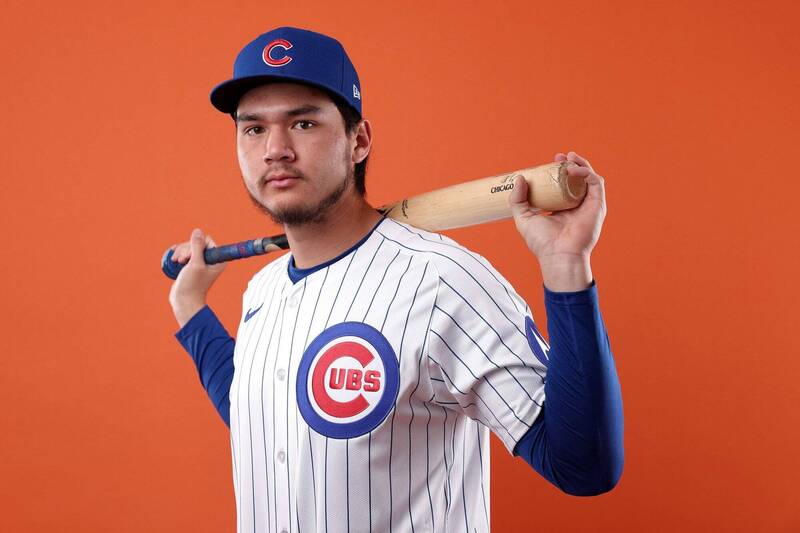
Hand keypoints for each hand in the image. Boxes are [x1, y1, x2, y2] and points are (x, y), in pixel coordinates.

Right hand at [167, 228, 225, 326]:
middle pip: (196, 243)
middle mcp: (211, 260)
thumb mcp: (195, 264)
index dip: (196, 245)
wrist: (184, 301)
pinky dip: (178, 253)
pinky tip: (173, 257)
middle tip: (181, 261)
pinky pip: (185, 253)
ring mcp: (201, 262)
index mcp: (218, 260)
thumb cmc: (192, 285)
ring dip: (181, 252)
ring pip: (189, 247)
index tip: (190, 257)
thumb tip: (197, 231)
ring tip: (176, 261)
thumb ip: (197, 247)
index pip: (207, 240)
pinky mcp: (192, 265)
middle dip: (186, 250)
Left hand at [509, 151, 606, 290]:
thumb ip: (518, 199)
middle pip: (577, 179)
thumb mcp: (524, 217)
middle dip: (570, 164)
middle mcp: (577, 206)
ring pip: (589, 177)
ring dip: (581, 164)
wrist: (557, 255)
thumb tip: (520, 178)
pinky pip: (596, 183)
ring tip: (569, 157)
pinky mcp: (597, 206)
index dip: (559, 171)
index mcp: (561, 208)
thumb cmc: (542, 242)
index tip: (550, 161)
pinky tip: (574, 169)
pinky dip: (587, 172)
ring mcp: (588, 205)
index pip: (563, 185)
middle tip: (560, 156)